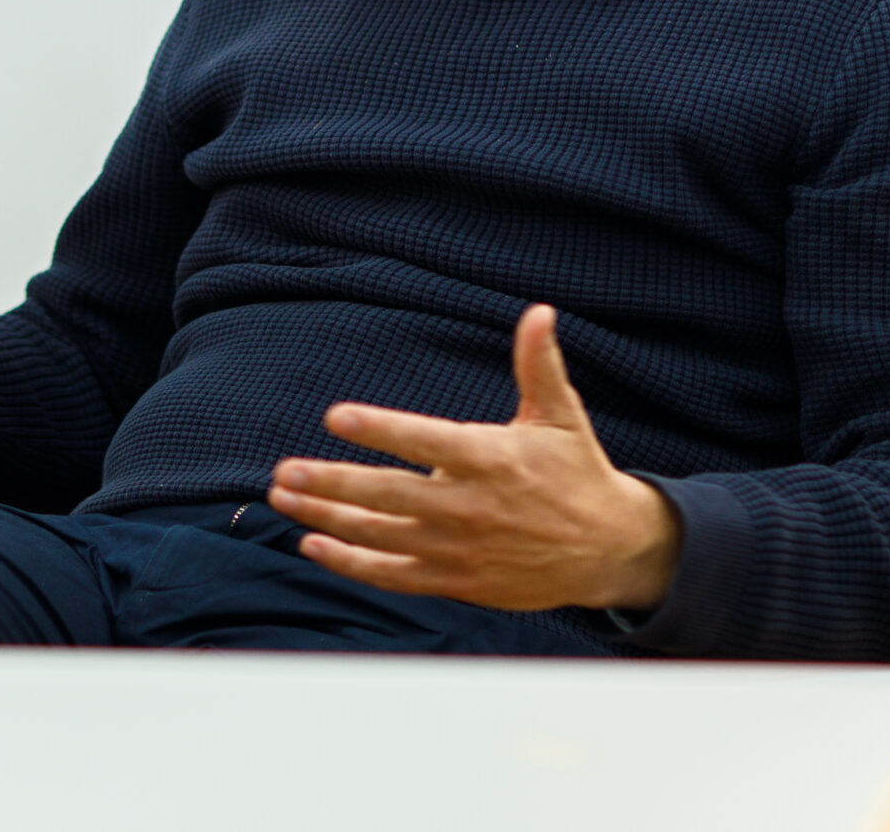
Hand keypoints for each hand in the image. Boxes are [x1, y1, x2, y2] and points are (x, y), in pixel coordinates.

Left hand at [269, 304, 682, 613]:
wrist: (605, 549)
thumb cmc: (577, 472)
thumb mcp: (561, 415)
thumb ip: (539, 364)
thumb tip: (539, 311)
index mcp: (490, 459)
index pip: (425, 441)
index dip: (379, 429)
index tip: (336, 416)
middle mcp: (468, 506)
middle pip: (386, 495)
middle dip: (330, 482)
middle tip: (285, 471)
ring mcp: (457, 548)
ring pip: (378, 535)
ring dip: (326, 518)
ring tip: (284, 499)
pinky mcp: (454, 579)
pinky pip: (391, 574)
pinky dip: (350, 563)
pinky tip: (313, 545)